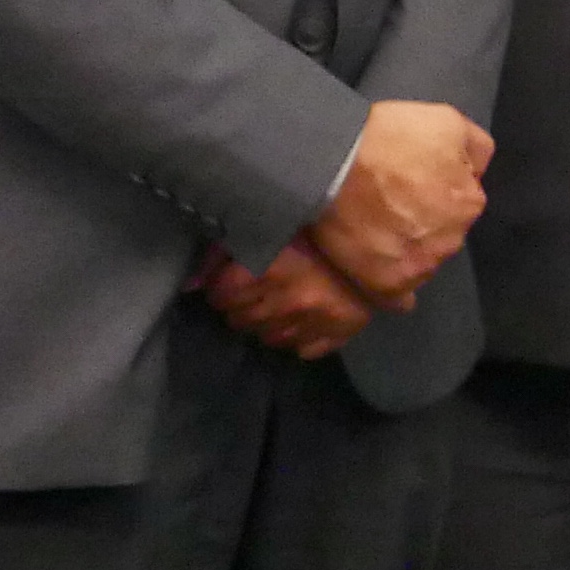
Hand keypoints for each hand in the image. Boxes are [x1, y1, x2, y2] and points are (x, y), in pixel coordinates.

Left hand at [193, 240, 379, 359]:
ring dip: (269, 322)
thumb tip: (190, 284)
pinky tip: (303, 318)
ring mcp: (313, 322)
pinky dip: (300, 336)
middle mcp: (286, 302)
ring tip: (282, 300)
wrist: (379, 227)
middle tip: (261, 285)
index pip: (220, 296)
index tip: (238, 274)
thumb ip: (222, 252)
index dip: (225, 284)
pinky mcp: (340, 333)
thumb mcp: (265, 224)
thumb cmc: (315, 220)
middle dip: (245, 304)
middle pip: (240, 319)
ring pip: (269, 338)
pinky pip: (305, 349)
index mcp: (265, 271)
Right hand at [310, 101, 491, 306]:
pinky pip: (396, 296)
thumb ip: (475, 148)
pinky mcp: (388, 286)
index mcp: (469, 204)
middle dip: (422, 223)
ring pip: (419, 262)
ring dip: (405, 251)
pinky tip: (380, 277)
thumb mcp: (448, 122)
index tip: (410, 182)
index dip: (435, 191)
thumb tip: (476, 172)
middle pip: (440, 235)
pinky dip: (390, 289)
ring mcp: (420, 268)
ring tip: (374, 232)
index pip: (461, 203)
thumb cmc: (389, 139)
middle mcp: (451, 241)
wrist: (334, 165)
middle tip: (390, 205)